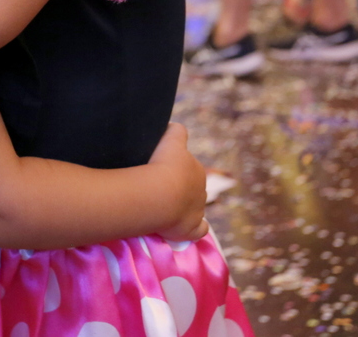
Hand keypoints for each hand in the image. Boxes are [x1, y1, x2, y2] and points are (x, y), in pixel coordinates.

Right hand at [149, 123, 208, 241]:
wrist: (160, 194)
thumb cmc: (162, 164)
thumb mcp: (170, 137)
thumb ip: (175, 130)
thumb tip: (174, 127)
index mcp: (196, 168)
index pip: (189, 164)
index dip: (177, 166)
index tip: (163, 167)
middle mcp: (201, 188)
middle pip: (191, 186)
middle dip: (180, 187)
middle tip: (157, 187)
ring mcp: (198, 210)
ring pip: (194, 206)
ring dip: (182, 207)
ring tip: (162, 207)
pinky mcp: (193, 228)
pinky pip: (199, 229)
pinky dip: (194, 229)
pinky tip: (183, 228)